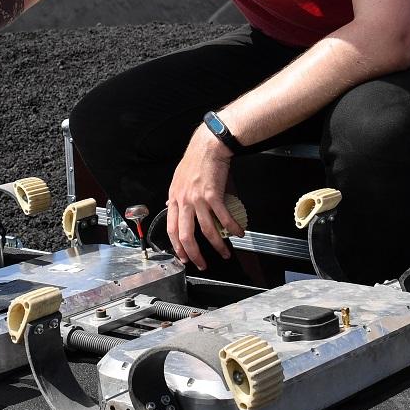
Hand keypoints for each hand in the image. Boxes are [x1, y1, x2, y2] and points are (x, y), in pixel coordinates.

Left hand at [165, 127, 241, 269]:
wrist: (208, 146)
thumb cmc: (196, 160)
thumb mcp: (178, 179)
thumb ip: (176, 195)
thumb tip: (171, 205)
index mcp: (174, 198)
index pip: (172, 229)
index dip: (177, 246)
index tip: (184, 257)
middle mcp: (184, 201)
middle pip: (186, 235)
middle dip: (194, 254)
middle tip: (201, 264)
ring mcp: (198, 199)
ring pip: (207, 230)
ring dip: (217, 245)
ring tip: (224, 253)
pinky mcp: (213, 195)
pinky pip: (223, 217)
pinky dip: (232, 228)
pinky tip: (238, 233)